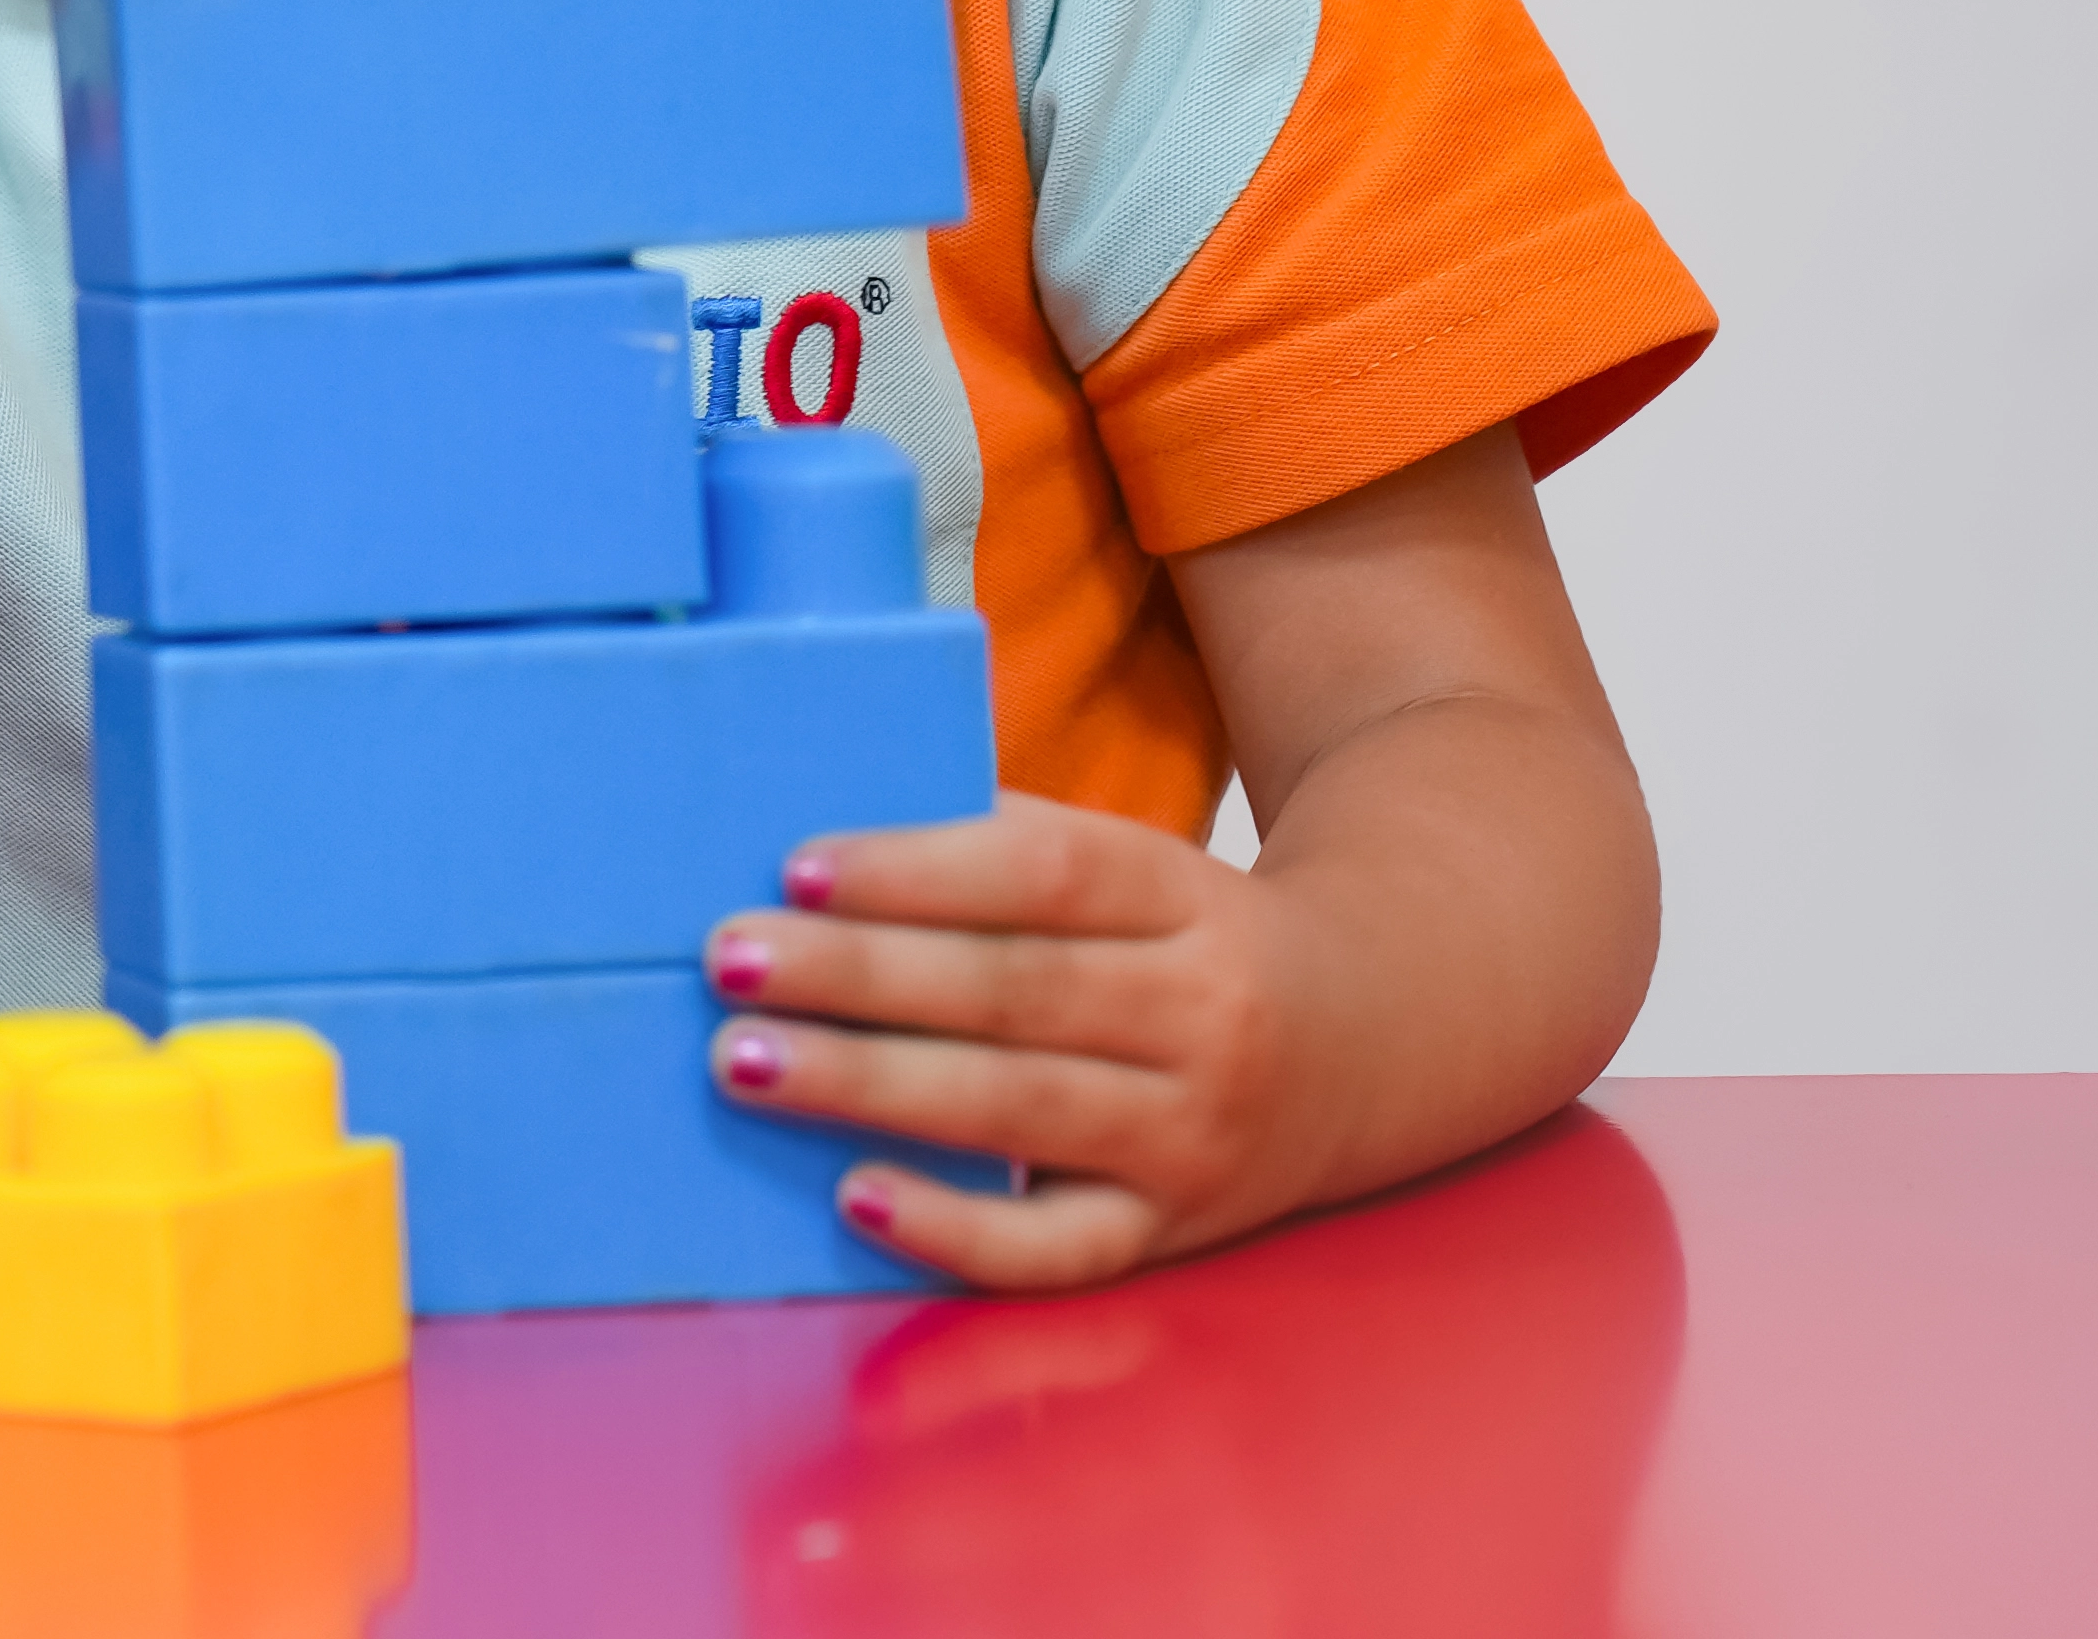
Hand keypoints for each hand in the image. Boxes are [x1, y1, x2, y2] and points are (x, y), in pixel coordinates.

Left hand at [700, 796, 1328, 1289]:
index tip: (797, 865)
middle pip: (1017, 990)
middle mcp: (1201, 1015)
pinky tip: (852, 1197)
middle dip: (861, 974)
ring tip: (745, 1060)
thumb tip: (815, 854)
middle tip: (729, 958)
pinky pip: (1055, 1246)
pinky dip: (954, 1230)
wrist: (1367, 1041)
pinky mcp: (1169, 1232)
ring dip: (870, 1085)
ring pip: (1020, 1107)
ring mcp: (1191, 1134)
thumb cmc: (1179, 940)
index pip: (1046, 872)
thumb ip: (1000, 852)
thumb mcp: (1132, 869)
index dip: (920, 869)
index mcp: (1183, 896)